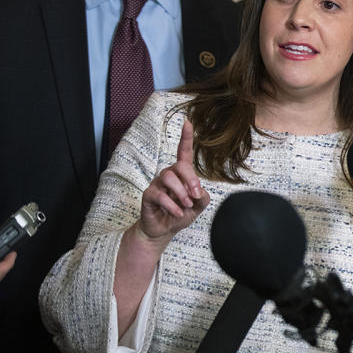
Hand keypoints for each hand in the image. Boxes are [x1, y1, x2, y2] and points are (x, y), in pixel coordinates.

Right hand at [137, 119, 208, 247]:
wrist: (164, 230)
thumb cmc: (181, 214)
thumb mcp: (198, 207)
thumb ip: (203, 197)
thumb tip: (199, 192)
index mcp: (182, 174)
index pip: (184, 152)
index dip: (186, 137)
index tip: (188, 122)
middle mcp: (168, 175)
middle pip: (179, 166)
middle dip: (191, 180)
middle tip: (196, 195)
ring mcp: (157, 184)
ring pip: (168, 178)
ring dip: (181, 193)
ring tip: (186, 206)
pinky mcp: (149, 195)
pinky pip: (160, 195)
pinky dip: (172, 206)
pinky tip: (178, 214)